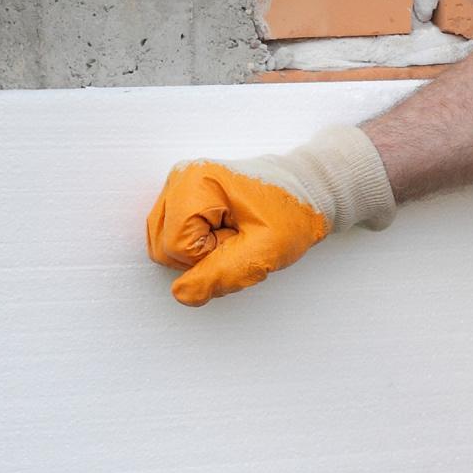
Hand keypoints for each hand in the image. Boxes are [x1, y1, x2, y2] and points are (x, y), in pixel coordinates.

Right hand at [144, 123, 394, 305]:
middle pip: (164, 247)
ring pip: (166, 247)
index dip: (210, 256)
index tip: (242, 238)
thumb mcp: (266, 249)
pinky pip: (175, 240)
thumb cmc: (293, 212)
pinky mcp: (183, 198)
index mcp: (195, 181)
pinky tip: (227, 233)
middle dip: (203, 256)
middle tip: (240, 238)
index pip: (175, 247)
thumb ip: (222, 274)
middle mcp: (179, 179)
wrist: (309, 189)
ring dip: (202, 253)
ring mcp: (178, 188)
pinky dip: (201, 246)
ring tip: (235, 234)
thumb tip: (182, 294)